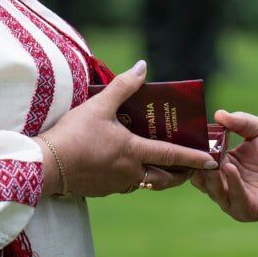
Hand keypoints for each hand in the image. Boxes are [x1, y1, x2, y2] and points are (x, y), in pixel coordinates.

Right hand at [38, 60, 216, 197]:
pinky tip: (128, 167)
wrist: (44, 167)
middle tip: (191, 169)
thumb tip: (142, 66)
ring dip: (157, 176)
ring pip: (144, 182)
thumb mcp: (98, 105)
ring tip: (162, 166)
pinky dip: (134, 177)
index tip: (212, 160)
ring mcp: (115, 184)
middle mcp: (129, 172)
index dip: (194, 157)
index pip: (172, 155)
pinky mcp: (101, 190)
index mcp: (133, 152)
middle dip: (180, 174)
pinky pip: (125, 184)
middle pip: (163, 177)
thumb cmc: (73, 134)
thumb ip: (123, 86)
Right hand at [191, 109, 257, 221]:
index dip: (196, 150)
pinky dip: (231, 183)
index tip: (189, 137)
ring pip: (214, 190)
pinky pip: (235, 199)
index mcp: (223, 167)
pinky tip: (230, 168)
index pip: (201, 160)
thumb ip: (239, 121)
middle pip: (202, 177)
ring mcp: (234, 200)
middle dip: (198, 165)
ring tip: (212, 159)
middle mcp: (224, 185)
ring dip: (212, 175)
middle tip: (195, 150)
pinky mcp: (247, 210)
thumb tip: (218, 114)